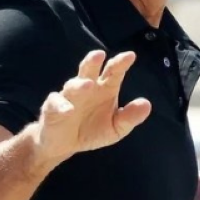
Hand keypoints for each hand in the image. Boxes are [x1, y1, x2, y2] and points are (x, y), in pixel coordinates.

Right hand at [34, 49, 150, 164]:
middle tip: (100, 54)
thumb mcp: (115, 128)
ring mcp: (68, 96)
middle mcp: (86, 88)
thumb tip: (147, 104)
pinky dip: (62, 106)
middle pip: (89, 70)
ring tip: (88, 85)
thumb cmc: (92, 130)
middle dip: (93, 61)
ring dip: (79, 84)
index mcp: (105, 88)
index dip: (120, 63)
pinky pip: (56, 104)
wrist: (64, 145)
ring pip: (72, 85)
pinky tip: (68, 110)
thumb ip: (129, 117)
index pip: (113, 72)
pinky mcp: (52, 108)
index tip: (130, 56)